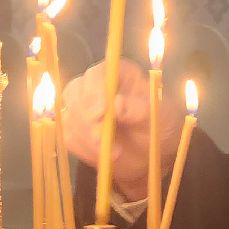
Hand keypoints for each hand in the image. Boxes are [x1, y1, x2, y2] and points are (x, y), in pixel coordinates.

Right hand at [62, 59, 182, 201]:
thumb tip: (117, 104)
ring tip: (114, 153)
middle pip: (75, 92)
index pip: (97, 73)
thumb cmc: (160, 126)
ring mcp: (82, 106)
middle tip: (103, 140)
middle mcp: (96, 84)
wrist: (152, 154)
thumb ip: (138, 109)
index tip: (101, 112)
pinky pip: (68, 136)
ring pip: (69, 115)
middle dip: (86, 119)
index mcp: (119, 73)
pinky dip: (83, 148)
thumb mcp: (159, 116)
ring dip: (87, 138)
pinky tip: (103, 156)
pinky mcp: (76, 128)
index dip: (94, 90)